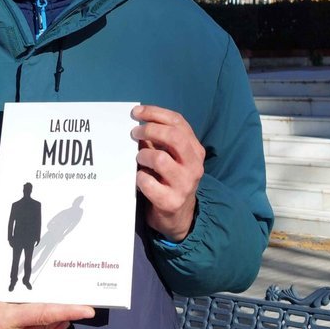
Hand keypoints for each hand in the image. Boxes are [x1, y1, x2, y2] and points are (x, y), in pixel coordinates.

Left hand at [132, 104, 204, 242]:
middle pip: (174, 137)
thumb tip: (138, 120)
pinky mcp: (172, 201)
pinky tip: (140, 179)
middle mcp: (194, 165)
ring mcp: (185, 184)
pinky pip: (148, 182)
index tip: (136, 112)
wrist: (178, 216)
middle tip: (134, 133)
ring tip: (138, 160)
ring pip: (160, 159)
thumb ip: (160, 139)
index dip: (155, 113)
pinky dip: (140, 178)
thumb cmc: (170, 179)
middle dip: (150, 130)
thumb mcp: (172, 156)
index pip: (178, 122)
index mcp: (195, 150)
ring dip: (142, 156)